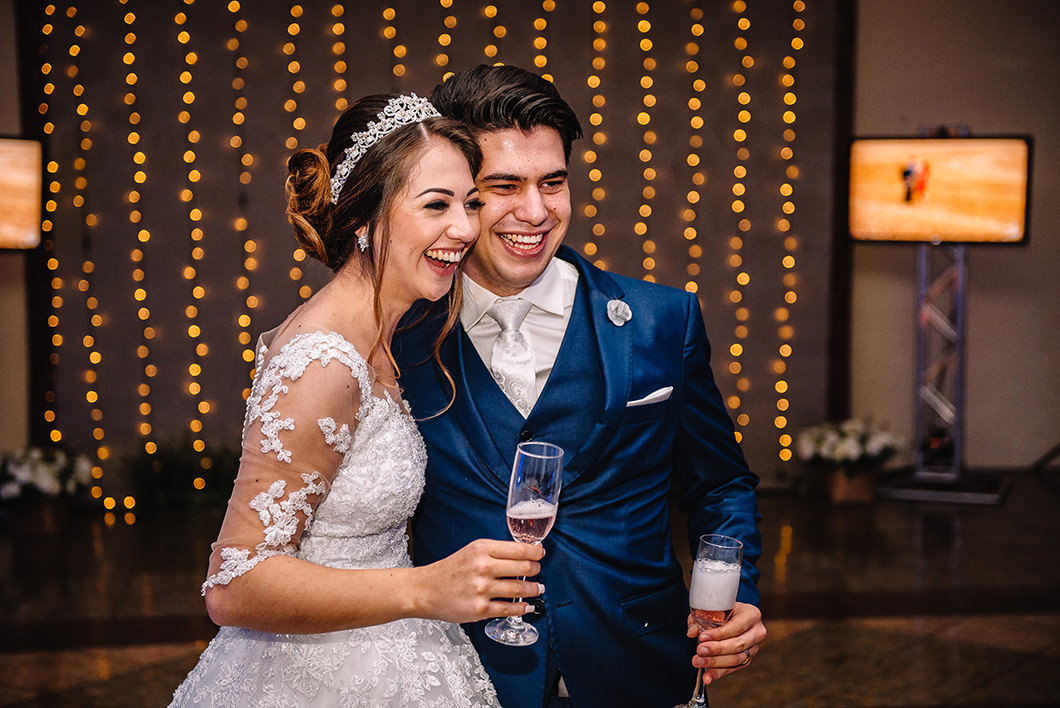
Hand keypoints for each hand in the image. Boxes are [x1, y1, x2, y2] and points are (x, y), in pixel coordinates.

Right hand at [414, 538, 543, 623]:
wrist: (425, 590)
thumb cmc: (450, 570)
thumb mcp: (472, 551)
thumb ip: (496, 552)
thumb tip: (525, 554)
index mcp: (481, 549)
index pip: (520, 549)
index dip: (536, 552)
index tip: (541, 554)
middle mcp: (482, 567)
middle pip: (524, 567)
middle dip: (536, 570)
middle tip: (538, 571)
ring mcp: (482, 589)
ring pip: (520, 589)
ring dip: (534, 590)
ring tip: (538, 589)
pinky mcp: (480, 609)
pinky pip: (509, 609)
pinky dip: (522, 608)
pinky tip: (527, 606)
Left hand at [685, 602, 765, 685]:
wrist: (731, 616)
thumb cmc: (722, 611)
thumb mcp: (710, 609)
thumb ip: (699, 619)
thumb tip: (692, 632)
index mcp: (751, 615)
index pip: (736, 627)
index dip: (719, 634)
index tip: (702, 637)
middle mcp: (757, 632)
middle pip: (738, 645)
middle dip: (717, 649)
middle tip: (699, 650)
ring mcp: (754, 648)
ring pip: (735, 659)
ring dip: (715, 663)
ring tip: (698, 662)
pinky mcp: (747, 660)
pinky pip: (732, 669)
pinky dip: (718, 673)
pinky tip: (707, 676)